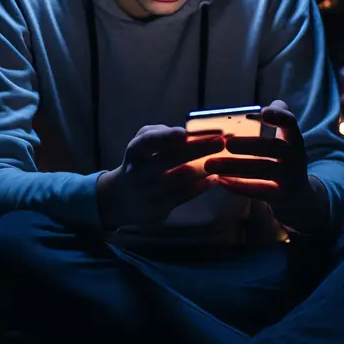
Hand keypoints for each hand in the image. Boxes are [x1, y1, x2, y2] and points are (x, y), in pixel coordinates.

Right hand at [96, 125, 223, 231]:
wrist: (121, 198)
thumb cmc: (140, 162)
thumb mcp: (141, 143)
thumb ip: (160, 133)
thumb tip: (188, 133)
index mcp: (135, 152)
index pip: (147, 142)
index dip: (164, 137)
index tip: (183, 133)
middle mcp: (138, 173)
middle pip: (169, 160)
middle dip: (196, 149)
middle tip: (220, 142)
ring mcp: (148, 193)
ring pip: (180, 180)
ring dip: (203, 169)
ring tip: (222, 159)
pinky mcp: (157, 210)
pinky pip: (184, 196)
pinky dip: (201, 187)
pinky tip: (214, 179)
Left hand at [203, 100, 328, 232]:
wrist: (300, 196)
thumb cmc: (283, 159)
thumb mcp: (284, 139)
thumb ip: (275, 120)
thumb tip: (261, 107)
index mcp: (293, 138)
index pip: (290, 123)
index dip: (279, 117)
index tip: (263, 111)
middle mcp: (296, 157)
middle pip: (275, 148)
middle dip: (251, 145)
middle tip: (227, 144)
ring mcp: (290, 178)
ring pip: (264, 170)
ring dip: (235, 167)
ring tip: (210, 164)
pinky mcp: (282, 197)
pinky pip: (260, 192)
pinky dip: (240, 186)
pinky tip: (220, 181)